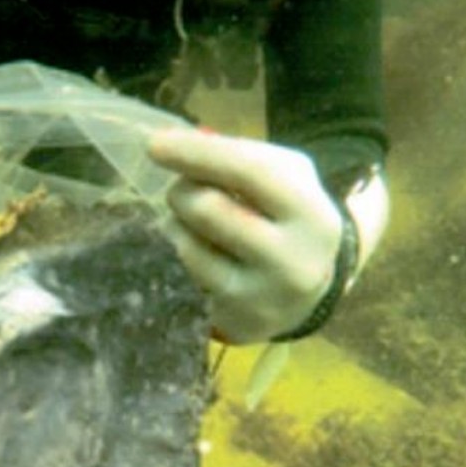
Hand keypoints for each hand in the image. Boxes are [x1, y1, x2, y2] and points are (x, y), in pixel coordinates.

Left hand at [148, 128, 345, 343]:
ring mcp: (261, 298)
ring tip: (194, 223)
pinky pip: (182, 278)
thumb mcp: (286, 177)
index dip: (197, 154)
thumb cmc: (288, 219)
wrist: (312, 292)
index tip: (153, 144)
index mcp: (311, 214)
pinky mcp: (234, 323)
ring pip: (186, 247)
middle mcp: (291, 262)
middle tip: (183, 190)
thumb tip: (175, 145)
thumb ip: (240, 155)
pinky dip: (179, 255)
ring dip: (176, 225)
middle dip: (182, 191)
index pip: (249, 172)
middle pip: (207, 210)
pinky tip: (196, 250)